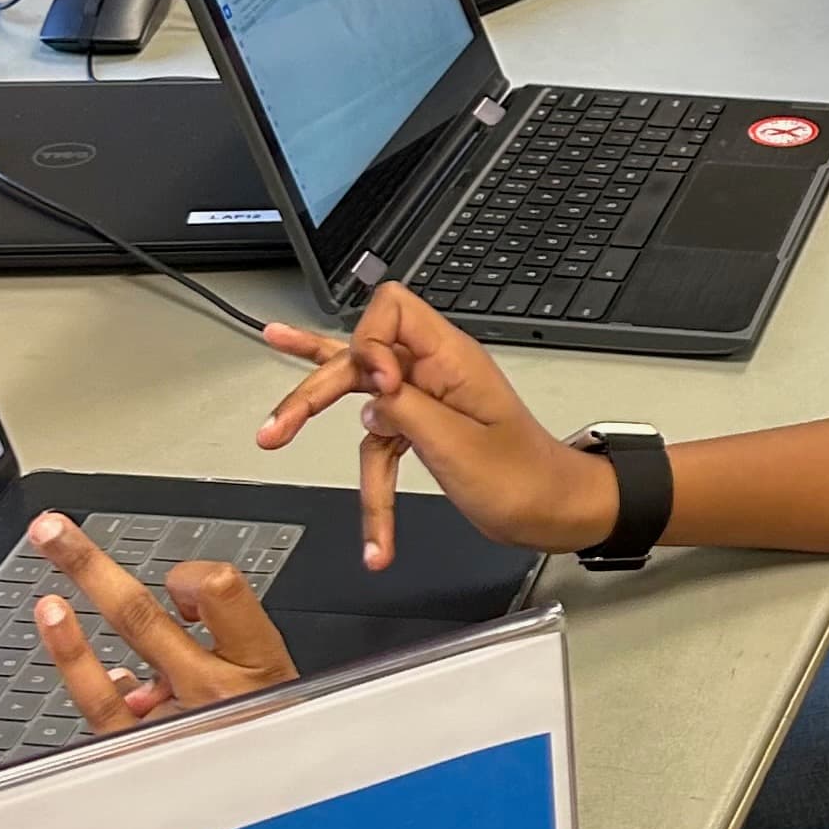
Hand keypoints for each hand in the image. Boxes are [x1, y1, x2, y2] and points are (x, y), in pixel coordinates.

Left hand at [27, 512, 299, 733]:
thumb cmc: (278, 761)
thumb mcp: (280, 700)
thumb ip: (229, 660)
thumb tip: (171, 637)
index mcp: (261, 670)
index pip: (223, 590)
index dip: (191, 577)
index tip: (185, 587)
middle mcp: (215, 692)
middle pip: (147, 610)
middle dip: (94, 563)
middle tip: (56, 530)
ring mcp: (174, 720)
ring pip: (123, 639)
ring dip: (79, 585)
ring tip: (48, 548)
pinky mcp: (140, 752)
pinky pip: (99, 697)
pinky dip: (73, 653)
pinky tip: (55, 621)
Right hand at [251, 293, 614, 567]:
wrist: (556, 513)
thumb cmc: (528, 480)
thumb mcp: (461, 446)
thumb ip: (408, 411)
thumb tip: (370, 397)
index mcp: (453, 358)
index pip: (393, 310)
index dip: (370, 342)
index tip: (374, 386)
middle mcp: (435, 371)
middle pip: (360, 359)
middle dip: (316, 387)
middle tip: (279, 427)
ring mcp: (426, 399)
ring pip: (358, 399)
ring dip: (321, 423)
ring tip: (273, 433)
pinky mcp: (422, 429)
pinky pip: (378, 445)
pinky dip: (369, 488)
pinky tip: (360, 518)